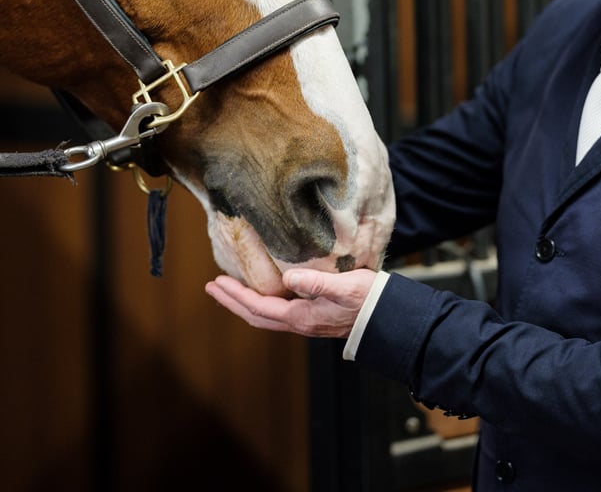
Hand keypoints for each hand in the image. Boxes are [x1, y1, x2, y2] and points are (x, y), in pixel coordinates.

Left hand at [204, 267, 377, 337]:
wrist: (388, 318)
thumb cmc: (369, 300)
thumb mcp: (344, 287)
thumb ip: (317, 283)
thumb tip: (288, 278)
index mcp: (302, 317)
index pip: (259, 308)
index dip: (236, 296)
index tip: (217, 283)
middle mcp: (300, 322)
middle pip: (256, 316)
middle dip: (233, 301)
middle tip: (212, 287)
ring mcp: (307, 320)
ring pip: (266, 315)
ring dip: (245, 303)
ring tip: (230, 289)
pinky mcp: (314, 315)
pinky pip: (278, 312)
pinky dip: (262, 302)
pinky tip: (263, 292)